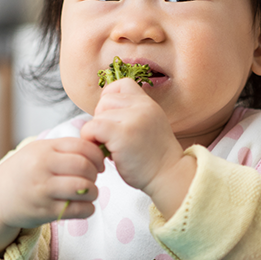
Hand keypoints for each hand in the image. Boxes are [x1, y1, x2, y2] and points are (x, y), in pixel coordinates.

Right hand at [0, 138, 104, 254]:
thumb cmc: (25, 171)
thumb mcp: (39, 151)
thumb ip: (66, 148)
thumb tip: (99, 148)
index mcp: (44, 149)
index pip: (82, 147)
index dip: (97, 156)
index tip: (99, 164)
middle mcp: (42, 168)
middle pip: (85, 167)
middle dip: (95, 174)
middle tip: (92, 178)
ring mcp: (43, 191)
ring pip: (84, 188)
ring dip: (94, 192)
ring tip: (89, 192)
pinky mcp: (45, 212)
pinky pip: (78, 210)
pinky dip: (88, 209)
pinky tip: (84, 206)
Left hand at [80, 78, 194, 216]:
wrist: (169, 175)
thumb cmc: (154, 158)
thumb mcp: (148, 126)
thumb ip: (130, 115)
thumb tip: (101, 112)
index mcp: (148, 104)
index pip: (121, 84)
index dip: (110, 99)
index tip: (113, 119)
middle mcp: (142, 107)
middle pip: (105, 100)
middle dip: (103, 120)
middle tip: (114, 140)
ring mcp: (133, 119)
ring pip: (97, 115)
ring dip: (98, 133)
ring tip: (112, 148)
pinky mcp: (123, 134)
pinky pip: (92, 127)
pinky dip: (91, 139)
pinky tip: (103, 152)